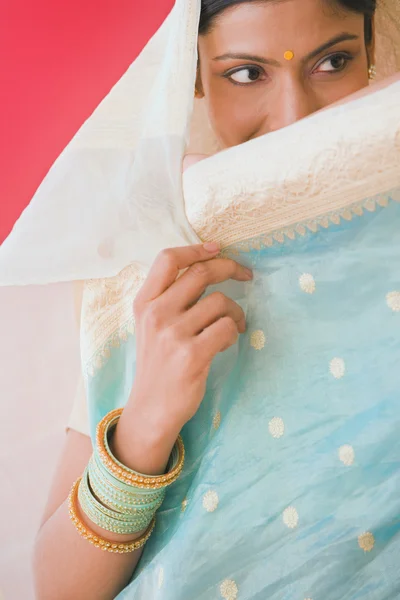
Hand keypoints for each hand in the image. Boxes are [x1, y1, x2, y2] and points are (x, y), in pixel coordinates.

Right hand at [129, 242, 251, 435]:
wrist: (150, 408)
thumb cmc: (156, 364)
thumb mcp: (150, 326)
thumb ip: (169, 299)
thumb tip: (206, 269)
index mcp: (144, 303)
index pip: (168, 259)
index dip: (196, 249)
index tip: (217, 248)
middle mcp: (156, 314)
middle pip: (201, 273)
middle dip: (230, 268)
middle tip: (246, 275)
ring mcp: (173, 334)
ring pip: (220, 302)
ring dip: (236, 311)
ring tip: (235, 324)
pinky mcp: (192, 355)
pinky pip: (227, 328)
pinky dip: (234, 332)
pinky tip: (226, 343)